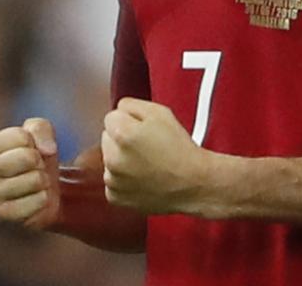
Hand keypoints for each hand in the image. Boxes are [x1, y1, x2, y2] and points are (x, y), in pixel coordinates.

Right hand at [0, 117, 62, 229]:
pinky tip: (34, 198)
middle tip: (33, 168)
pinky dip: (44, 199)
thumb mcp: (37, 131)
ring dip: (43, 181)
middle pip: (28, 158)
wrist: (39, 189)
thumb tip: (47, 150)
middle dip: (39, 162)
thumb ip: (40, 129)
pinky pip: (39, 202)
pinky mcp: (3, 215)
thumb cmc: (33, 155)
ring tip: (33, 183)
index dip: (35, 143)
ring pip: (36, 180)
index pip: (22, 137)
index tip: (28, 150)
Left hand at [99, 98, 213, 214]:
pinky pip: (112, 181)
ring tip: (147, 164)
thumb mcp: (160, 113)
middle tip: (146, 147)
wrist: (194, 185)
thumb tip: (118, 110)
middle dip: (121, 140)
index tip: (142, 130)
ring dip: (121, 160)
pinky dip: (123, 180)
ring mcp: (113, 180)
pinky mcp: (115, 197)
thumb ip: (131, 105)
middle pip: (107, 138)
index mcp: (122, 134)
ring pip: (109, 160)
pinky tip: (142, 178)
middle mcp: (112, 158)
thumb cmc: (180, 150)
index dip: (129, 121)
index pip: (111, 118)